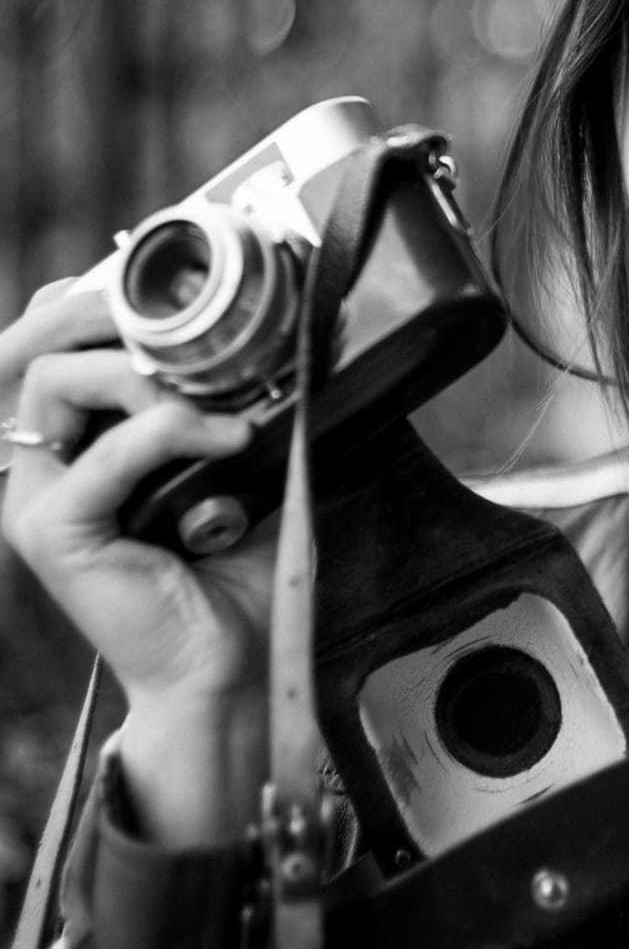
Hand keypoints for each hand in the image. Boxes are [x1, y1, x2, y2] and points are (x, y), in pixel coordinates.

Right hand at [0, 284, 269, 842]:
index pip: (51, 336)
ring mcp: (40, 498)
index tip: (170, 284)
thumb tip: (271, 323)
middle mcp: (45, 462)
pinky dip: (166, 431)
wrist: (234, 664)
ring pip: (53, 381)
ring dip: (138, 369)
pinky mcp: (54, 534)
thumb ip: (228, 396)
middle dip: (102, 307)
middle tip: (177, 314)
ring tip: (210, 397)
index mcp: (76, 439)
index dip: (96, 295)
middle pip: (36, 343)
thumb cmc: (236, 567)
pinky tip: (226, 438)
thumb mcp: (240, 460)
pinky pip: (100, 457)